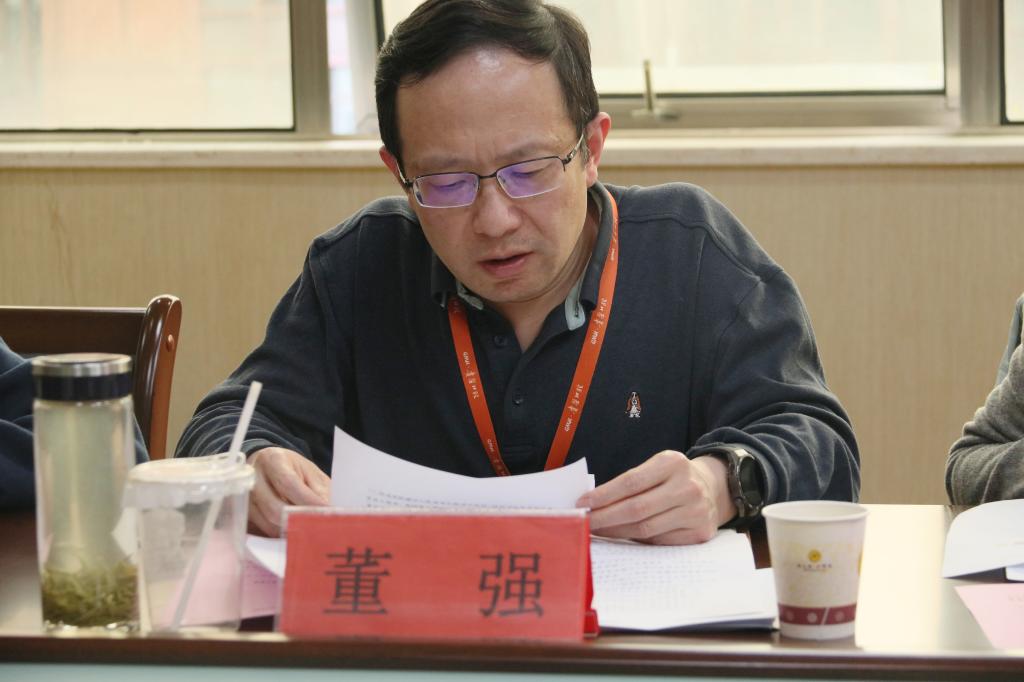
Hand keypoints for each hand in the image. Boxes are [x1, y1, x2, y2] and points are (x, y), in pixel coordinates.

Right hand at [247, 447, 329, 536]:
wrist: (268, 465)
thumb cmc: (293, 469)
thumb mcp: (310, 472)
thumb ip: (318, 491)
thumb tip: (328, 513)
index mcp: (273, 460)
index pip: (288, 484)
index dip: (308, 502)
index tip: (327, 513)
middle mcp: (253, 479)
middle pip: (274, 508)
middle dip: (299, 521)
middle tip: (319, 528)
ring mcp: (244, 498)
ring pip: (268, 524)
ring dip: (291, 532)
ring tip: (310, 531)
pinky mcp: (244, 514)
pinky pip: (262, 532)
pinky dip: (280, 536)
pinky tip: (294, 534)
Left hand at [576, 450, 735, 544]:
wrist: (712, 488)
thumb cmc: (672, 478)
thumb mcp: (656, 467)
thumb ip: (630, 482)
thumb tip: (592, 503)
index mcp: (672, 463)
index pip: (631, 482)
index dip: (603, 495)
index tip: (582, 503)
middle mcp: (687, 486)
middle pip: (636, 508)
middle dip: (605, 517)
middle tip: (583, 522)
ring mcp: (696, 511)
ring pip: (646, 529)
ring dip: (616, 532)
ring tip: (598, 531)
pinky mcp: (699, 532)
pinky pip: (659, 541)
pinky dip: (637, 540)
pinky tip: (622, 536)